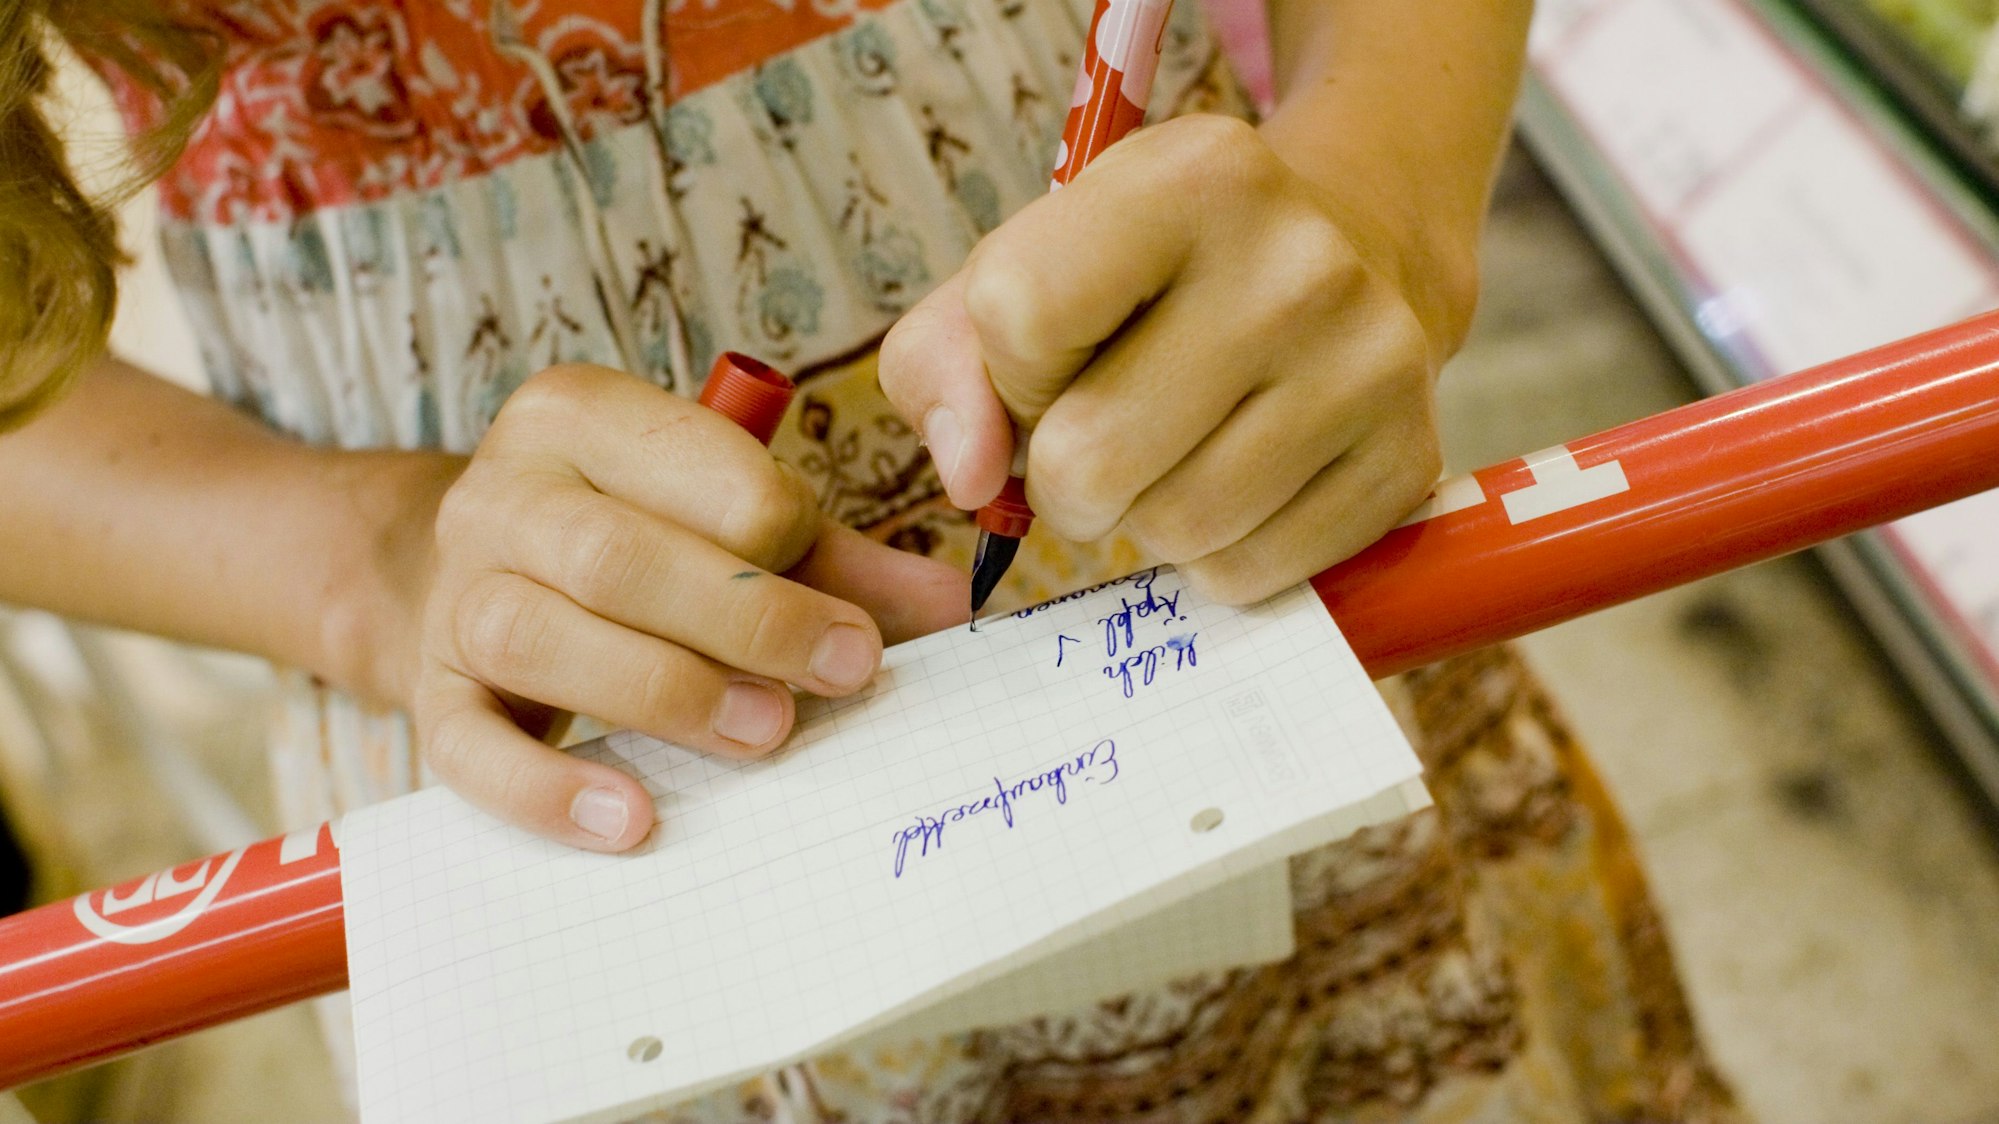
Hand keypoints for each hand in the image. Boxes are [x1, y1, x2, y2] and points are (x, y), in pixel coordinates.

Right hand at [395, 365, 966, 850]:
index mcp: (580, 416)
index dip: (783, 541)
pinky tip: (632, 820)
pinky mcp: (430, 691)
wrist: (464, 574)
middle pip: (617, 554)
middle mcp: (504, 491)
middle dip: (744, 619)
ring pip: (540, 637)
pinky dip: (549, 789)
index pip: (697, 467)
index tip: (857, 617)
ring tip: (762, 736)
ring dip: (665, 692)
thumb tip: (954, 608)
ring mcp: (457, 593)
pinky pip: (469, 747)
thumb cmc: (632, 538)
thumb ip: (835, 559)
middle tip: (842, 673)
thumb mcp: (726, 521)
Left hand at [880, 115, 1460, 603]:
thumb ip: (942, 365)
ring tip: (1175, 454)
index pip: (1020, 316)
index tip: (1056, 356)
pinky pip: (1251, 576)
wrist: (1351, 253)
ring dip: (1143, 520)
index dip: (1011, 370)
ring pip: (1174, 532)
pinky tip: (1239, 488)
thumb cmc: (1150, 280)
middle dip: (1066, 476)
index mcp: (1190, 177)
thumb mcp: (1028, 266)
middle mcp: (1298, 262)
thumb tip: (970, 479)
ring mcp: (1369, 365)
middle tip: (1103, 435)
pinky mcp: (1409, 460)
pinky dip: (1217, 559)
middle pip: (1090, 457)